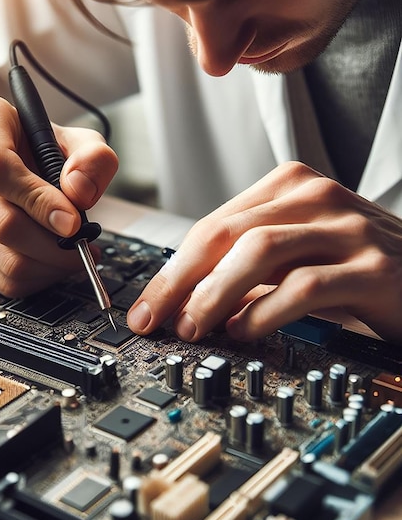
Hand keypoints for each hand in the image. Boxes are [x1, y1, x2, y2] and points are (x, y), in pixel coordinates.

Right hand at [0, 94, 117, 296]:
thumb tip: (79, 194)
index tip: (72, 221)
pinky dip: (34, 277)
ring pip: (2, 257)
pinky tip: (51, 261)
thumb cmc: (34, 143)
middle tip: (83, 243)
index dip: (37, 202)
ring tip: (72, 253)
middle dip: (53, 245)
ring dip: (48, 266)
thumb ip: (92, 158)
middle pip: (0, 223)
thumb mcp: (75, 137)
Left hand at [127, 162, 401, 342]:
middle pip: (225, 234)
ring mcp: (348, 228)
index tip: (145, 308)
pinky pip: (305, 285)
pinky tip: (243, 331)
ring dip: (214, 295)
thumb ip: (244, 272)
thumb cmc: (356, 268)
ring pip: (259, 251)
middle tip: (155, 322)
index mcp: (289, 188)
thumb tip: (184, 303)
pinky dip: (264, 311)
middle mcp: (316, 198)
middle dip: (179, 283)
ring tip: (194, 328)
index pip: (212, 227)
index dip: (171, 271)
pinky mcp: (375, 266)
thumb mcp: (294, 258)